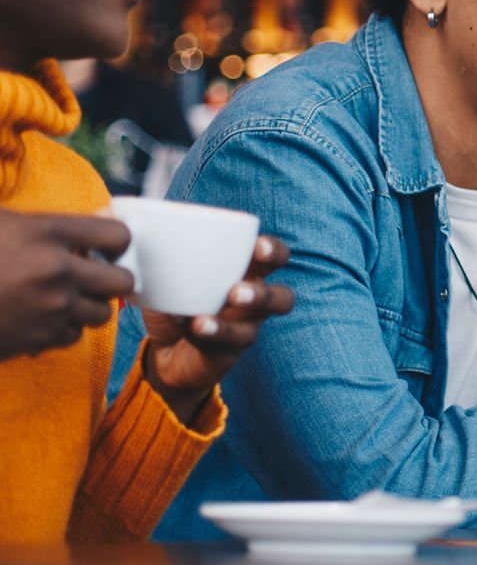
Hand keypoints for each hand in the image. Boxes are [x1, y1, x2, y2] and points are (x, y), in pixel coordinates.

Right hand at [0, 209, 135, 359]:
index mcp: (46, 232)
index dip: (114, 240)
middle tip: (93, 275)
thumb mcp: (2, 222)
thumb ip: (47, 224)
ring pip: (102, 313)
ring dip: (86, 306)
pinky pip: (72, 336)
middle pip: (123, 281)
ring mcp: (49, 309)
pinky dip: (61, 329)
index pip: (117, 234)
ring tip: (61, 296)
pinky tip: (39, 317)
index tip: (104, 245)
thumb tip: (95, 220)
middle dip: (111, 278)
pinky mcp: (37, 340)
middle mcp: (56, 271)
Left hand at [142, 236, 295, 423]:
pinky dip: (209, 332)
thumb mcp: (159, 272)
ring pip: (256, 326)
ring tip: (212, 314)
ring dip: (236, 321)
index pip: (273, 257)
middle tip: (237, 289)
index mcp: (242, 273)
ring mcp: (242, 330)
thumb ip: (142, 244)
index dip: (273, 250)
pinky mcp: (226, 354)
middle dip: (264, 291)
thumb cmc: (171, 301)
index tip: (256, 244)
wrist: (164, 353)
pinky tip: (191, 325)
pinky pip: (226, 345)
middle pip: (281, 297)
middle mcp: (251, 303)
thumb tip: (107, 209)